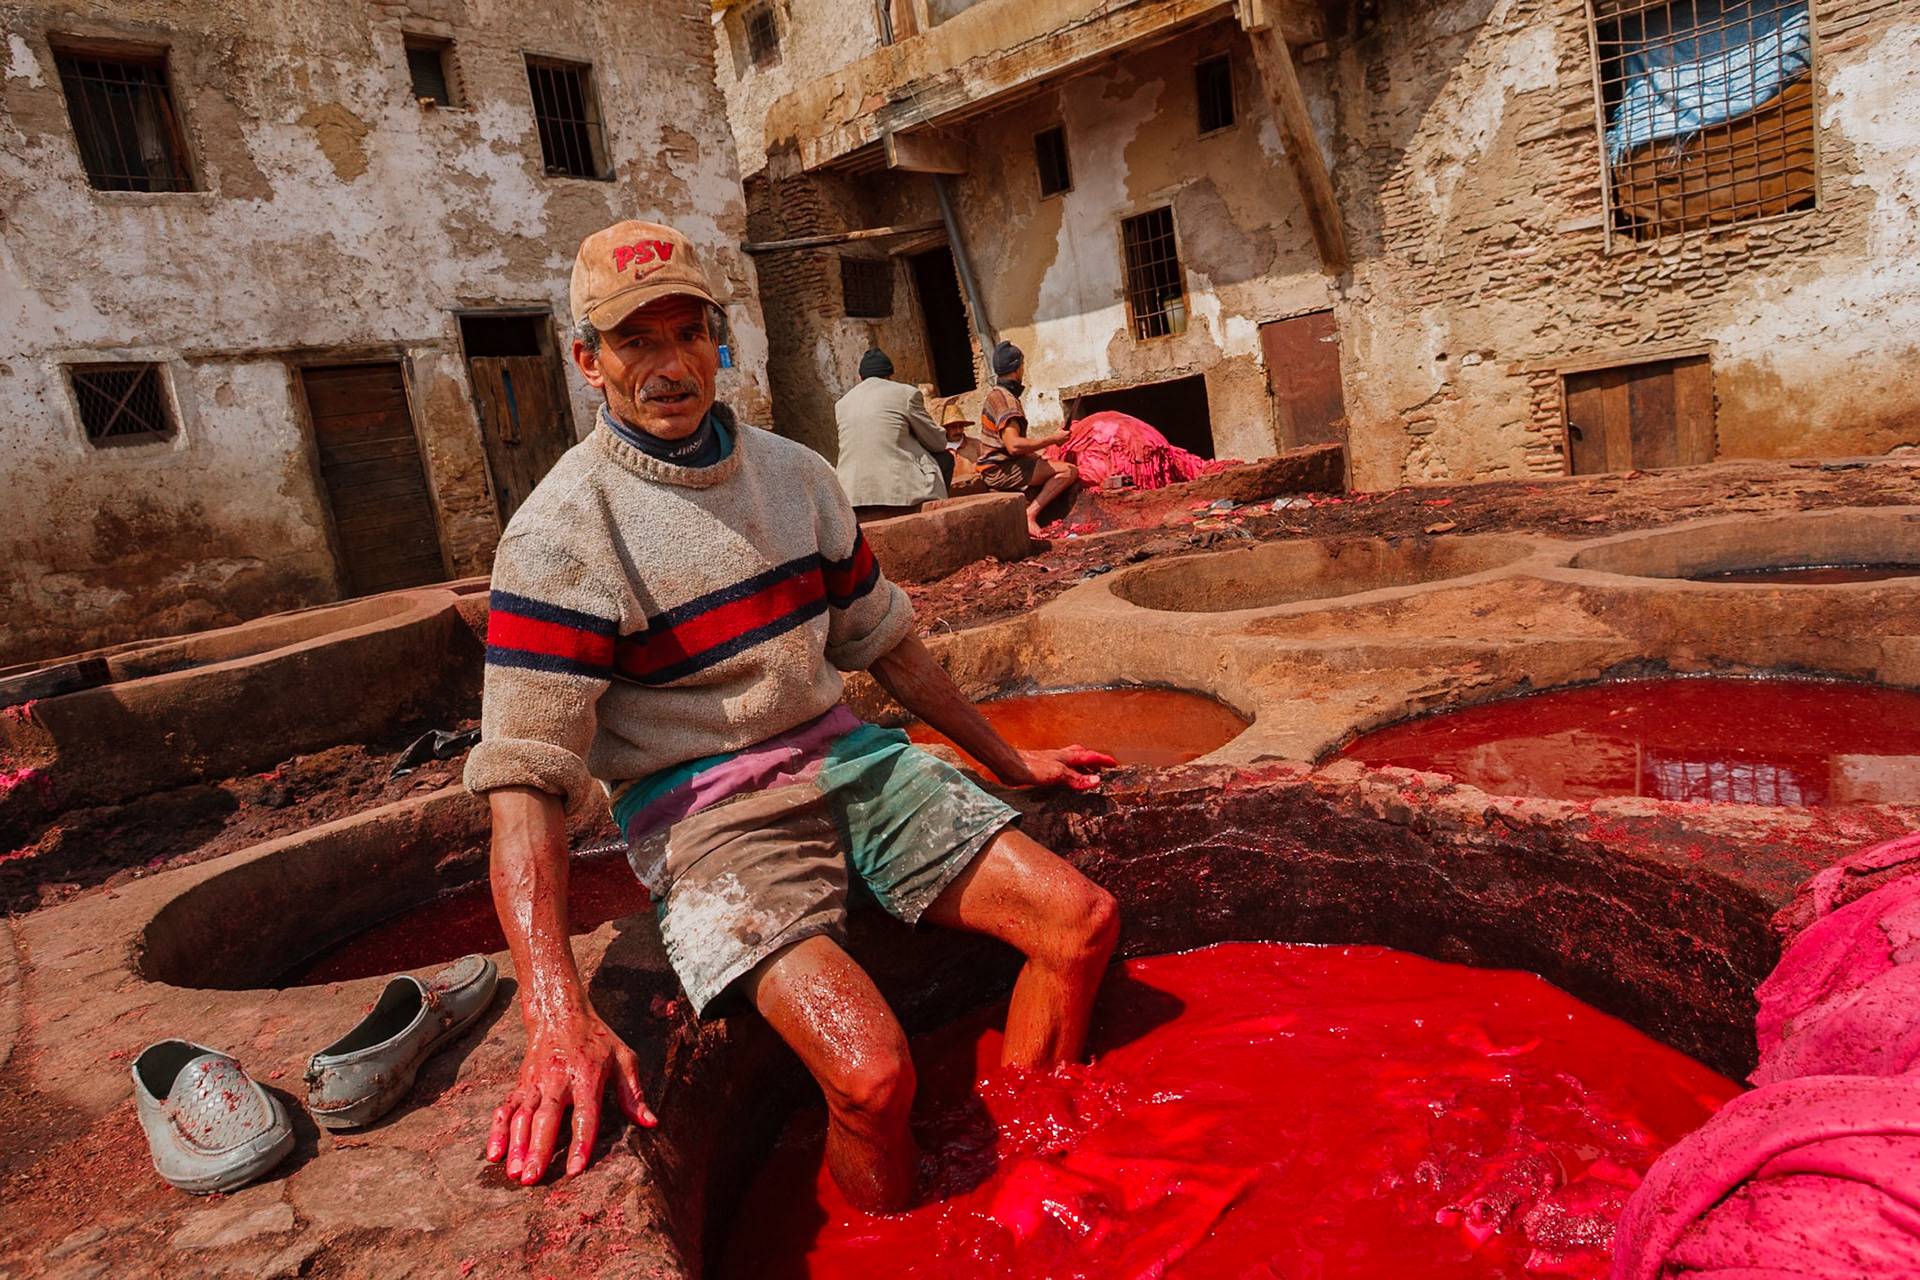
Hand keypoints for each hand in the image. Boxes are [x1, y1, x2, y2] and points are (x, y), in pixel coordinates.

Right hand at [485, 1007, 655, 1183]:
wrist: (560, 1013)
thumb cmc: (597, 1040)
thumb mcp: (623, 1058)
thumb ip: (634, 1093)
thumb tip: (651, 1123)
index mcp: (587, 1076)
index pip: (585, 1115)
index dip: (581, 1142)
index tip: (574, 1171)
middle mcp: (558, 1080)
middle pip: (546, 1119)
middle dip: (538, 1150)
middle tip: (531, 1179)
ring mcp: (536, 1083)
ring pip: (522, 1116)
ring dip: (516, 1145)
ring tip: (513, 1173)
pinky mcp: (521, 1084)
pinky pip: (505, 1108)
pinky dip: (497, 1130)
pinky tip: (493, 1153)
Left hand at [1006, 745, 1117, 790]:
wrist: (1011, 766)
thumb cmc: (1033, 766)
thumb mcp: (1059, 774)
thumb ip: (1077, 778)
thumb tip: (1097, 780)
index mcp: (1067, 756)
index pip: (1091, 755)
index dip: (1103, 760)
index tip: (1114, 764)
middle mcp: (1061, 758)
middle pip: (1082, 756)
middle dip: (1094, 761)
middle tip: (1103, 769)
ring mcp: (1052, 763)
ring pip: (1072, 763)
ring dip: (1082, 767)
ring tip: (1089, 775)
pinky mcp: (1044, 771)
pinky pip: (1063, 771)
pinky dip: (1070, 775)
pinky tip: (1067, 782)